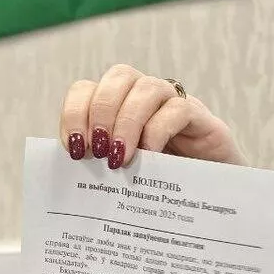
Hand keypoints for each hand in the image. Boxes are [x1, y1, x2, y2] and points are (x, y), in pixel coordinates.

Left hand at [59, 64, 246, 168]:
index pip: (87, 88)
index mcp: (116, 106)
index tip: (75, 149)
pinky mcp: (200, 119)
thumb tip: (69, 171)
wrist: (203, 196)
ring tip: (119, 158)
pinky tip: (149, 155)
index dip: (74, 113)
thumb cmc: (152, 184)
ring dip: (126, 122)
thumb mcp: (116, 173)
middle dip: (100, 112)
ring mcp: (173, 103)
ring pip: (147, 87)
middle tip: (98, 151)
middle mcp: (144, 96)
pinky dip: (157, 131)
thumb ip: (95, 165)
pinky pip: (178, 109)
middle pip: (118, 76)